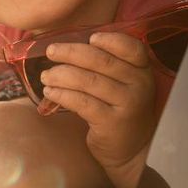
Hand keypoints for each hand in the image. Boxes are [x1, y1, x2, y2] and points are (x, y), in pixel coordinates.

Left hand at [39, 32, 155, 187]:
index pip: (132, 48)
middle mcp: (139, 85)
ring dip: (61, 75)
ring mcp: (127, 104)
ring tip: (46, 76)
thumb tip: (66, 46)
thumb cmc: (118, 109)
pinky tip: (49, 92)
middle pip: (102, 61)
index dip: (111, 40)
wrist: (131, 149)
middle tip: (51, 52)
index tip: (90, 37)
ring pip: (88, 81)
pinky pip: (81, 102)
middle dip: (71, 53)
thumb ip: (105, 64)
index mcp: (142, 70)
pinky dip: (62, 94)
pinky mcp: (112, 122)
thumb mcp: (122, 84)